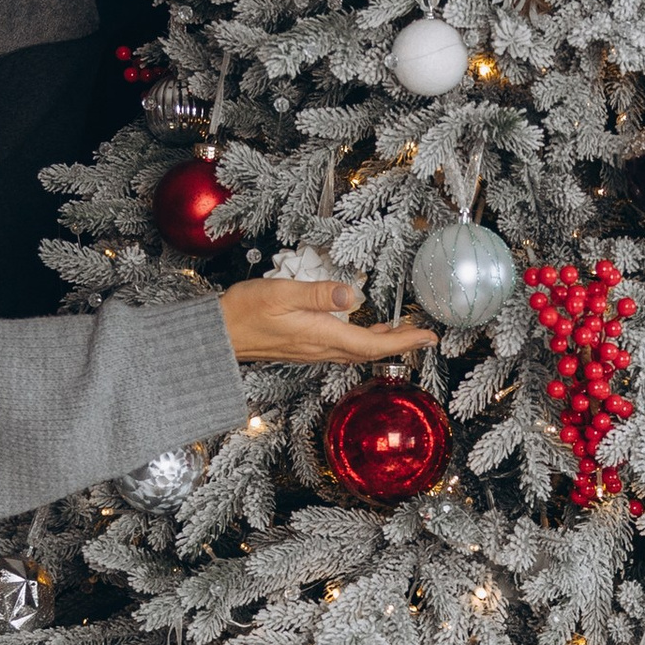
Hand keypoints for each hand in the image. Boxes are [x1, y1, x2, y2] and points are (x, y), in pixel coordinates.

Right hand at [220, 275, 434, 366]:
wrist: (216, 334)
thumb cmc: (244, 311)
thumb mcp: (281, 293)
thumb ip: (318, 294)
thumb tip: (353, 297)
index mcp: (321, 335)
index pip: (372, 345)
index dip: (403, 341)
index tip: (429, 337)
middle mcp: (321, 348)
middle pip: (369, 351)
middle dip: (400, 343)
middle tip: (425, 335)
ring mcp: (312, 349)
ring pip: (356, 350)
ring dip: (382, 343)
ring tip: (402, 333)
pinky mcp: (304, 346)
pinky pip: (341, 347)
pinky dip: (361, 340)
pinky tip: (364, 331)